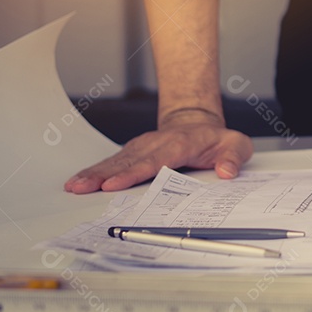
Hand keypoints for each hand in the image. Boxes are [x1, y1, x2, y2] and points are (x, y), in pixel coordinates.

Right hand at [64, 110, 252, 192]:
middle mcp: (157, 144)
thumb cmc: (216, 139)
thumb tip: (226, 171)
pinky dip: (95, 170)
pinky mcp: (133, 152)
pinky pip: (113, 162)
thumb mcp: (236, 145)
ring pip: (117, 161)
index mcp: (181, 144)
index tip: (116, 184)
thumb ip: (233, 158)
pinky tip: (78, 180)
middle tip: (83, 187)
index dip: (135, 173)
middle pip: (129, 161)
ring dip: (94, 173)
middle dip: (105, 175)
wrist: (198, 124)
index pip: (156, 160)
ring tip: (75, 185)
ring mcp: (143, 147)